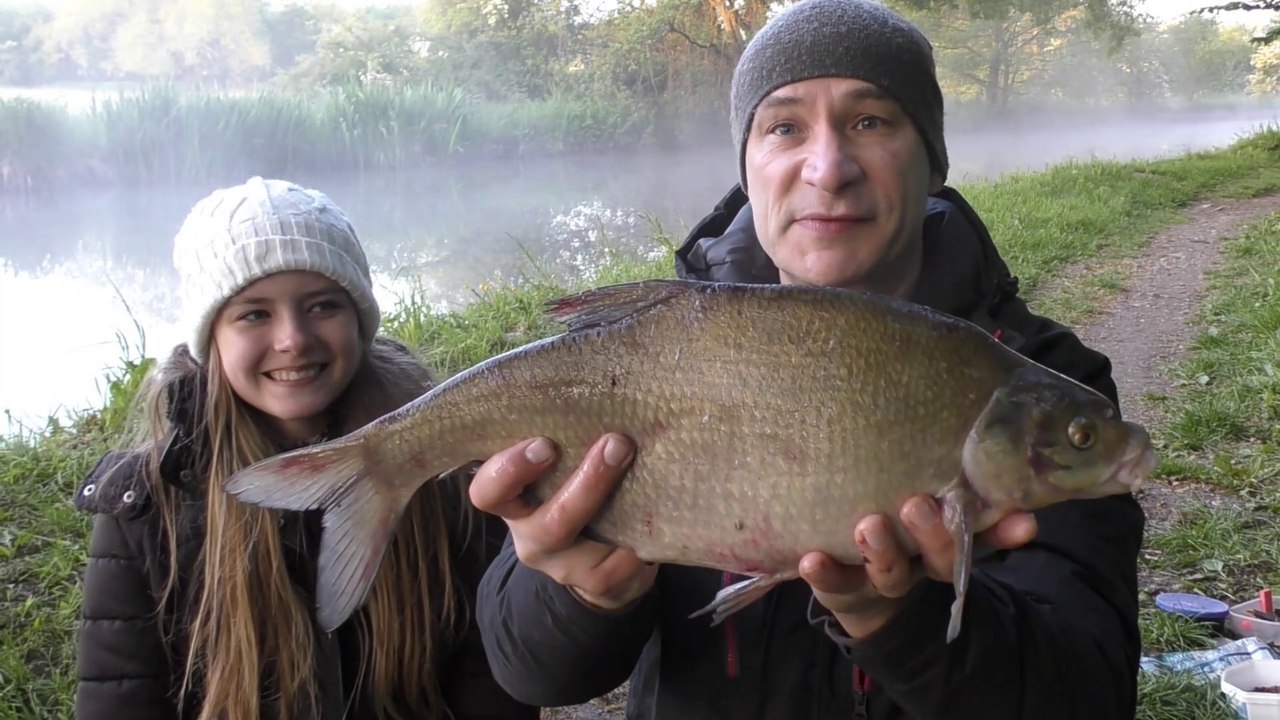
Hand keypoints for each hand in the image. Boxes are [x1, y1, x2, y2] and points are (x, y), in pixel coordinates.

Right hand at [468, 433, 658, 611]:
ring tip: (640, 472)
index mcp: (513, 502)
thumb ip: (567, 442)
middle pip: (547, 521)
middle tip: (617, 444)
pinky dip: (636, 545)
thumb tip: (602, 390)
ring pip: (586, 549)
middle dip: (586, 483)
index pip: (488, 492)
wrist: (595, 558)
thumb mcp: (561, 468)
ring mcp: (560, 565)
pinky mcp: (593, 583)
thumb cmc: (575, 490)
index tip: (546, 443)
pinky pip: (616, 567)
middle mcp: (529, 535)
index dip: (510, 470)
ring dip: (615, 507)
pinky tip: (651, 523)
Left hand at [799, 494, 1037, 638]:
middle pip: (937, 560)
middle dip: (932, 535)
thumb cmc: (900, 536)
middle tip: (918, 504)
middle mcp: (918, 567)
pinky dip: (823, 574)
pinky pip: (833, 584)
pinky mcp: (842, 588)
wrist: (862, 596)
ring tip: (868, 526)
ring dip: (881, 552)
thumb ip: (961, 504)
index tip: (1024, 521)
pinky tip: (811, 559)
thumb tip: (1014, 491)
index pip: (981, 539)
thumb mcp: (930, 520)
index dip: (1003, 533)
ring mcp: (879, 579)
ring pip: (888, 573)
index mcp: (945, 549)